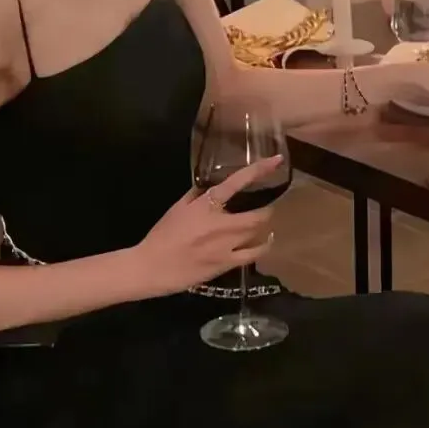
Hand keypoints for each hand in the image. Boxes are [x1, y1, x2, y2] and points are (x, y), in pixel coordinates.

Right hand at [136, 156, 281, 294]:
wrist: (151, 267)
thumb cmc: (162, 235)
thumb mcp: (177, 207)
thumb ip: (197, 195)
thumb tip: (212, 185)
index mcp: (206, 205)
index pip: (237, 182)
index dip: (259, 169)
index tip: (277, 160)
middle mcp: (221, 223)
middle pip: (257, 213)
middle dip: (267, 208)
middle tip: (266, 205)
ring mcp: (226, 245)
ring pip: (258, 232)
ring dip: (264, 225)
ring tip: (263, 222)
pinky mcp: (226, 264)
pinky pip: (253, 254)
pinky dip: (263, 245)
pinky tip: (265, 241)